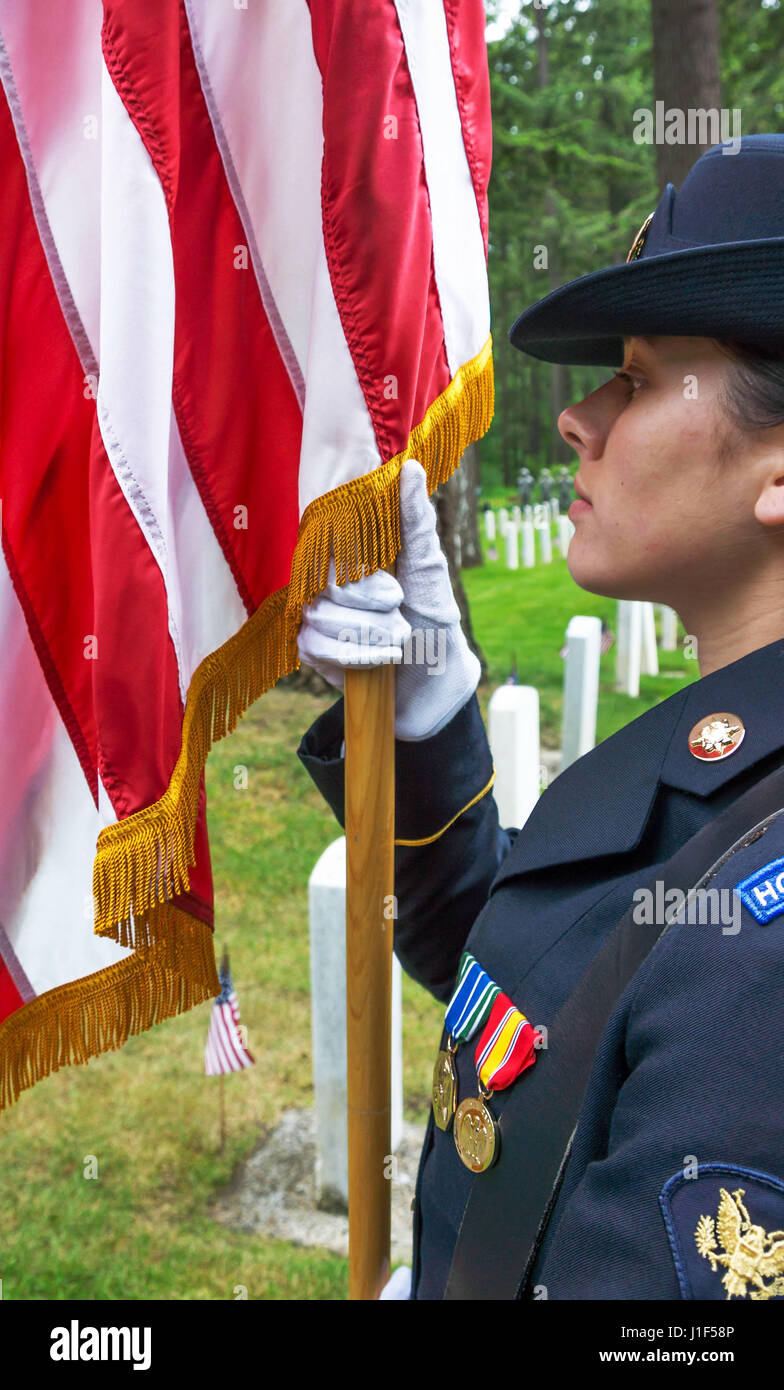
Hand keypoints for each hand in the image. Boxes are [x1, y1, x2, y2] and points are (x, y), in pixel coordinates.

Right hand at [296, 459, 479, 739]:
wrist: (435, 680)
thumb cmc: (434, 617)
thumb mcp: (430, 569)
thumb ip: (416, 522)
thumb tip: (411, 468)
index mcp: (356, 554)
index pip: (331, 544)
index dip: (361, 573)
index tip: (396, 591)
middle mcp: (331, 579)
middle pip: (325, 583)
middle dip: (370, 606)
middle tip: (402, 615)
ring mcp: (317, 613)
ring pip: (320, 614)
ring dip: (368, 634)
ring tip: (398, 641)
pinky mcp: (312, 648)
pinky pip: (314, 645)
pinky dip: (354, 655)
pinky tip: (382, 659)